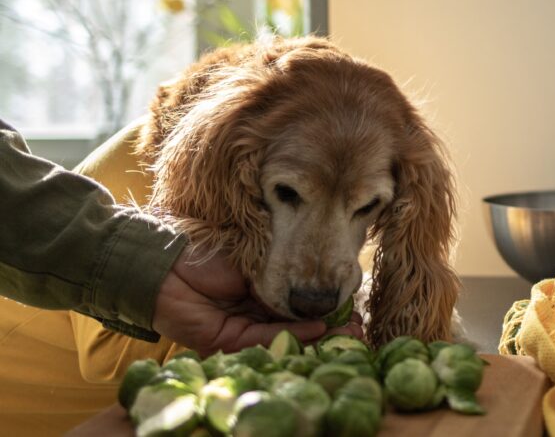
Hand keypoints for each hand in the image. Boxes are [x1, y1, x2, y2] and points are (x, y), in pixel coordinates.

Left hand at [152, 247, 361, 355]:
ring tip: (350, 332)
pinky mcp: (228, 341)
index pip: (300, 300)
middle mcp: (255, 310)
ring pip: (287, 336)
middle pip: (299, 322)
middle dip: (332, 325)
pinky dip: (293, 336)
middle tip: (360, 325)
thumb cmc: (208, 243)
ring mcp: (242, 328)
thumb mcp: (259, 252)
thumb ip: (286, 267)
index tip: (355, 301)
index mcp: (263, 286)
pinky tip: (320, 329)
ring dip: (320, 336)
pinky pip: (265, 340)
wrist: (163, 257)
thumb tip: (322, 277)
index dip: (327, 302)